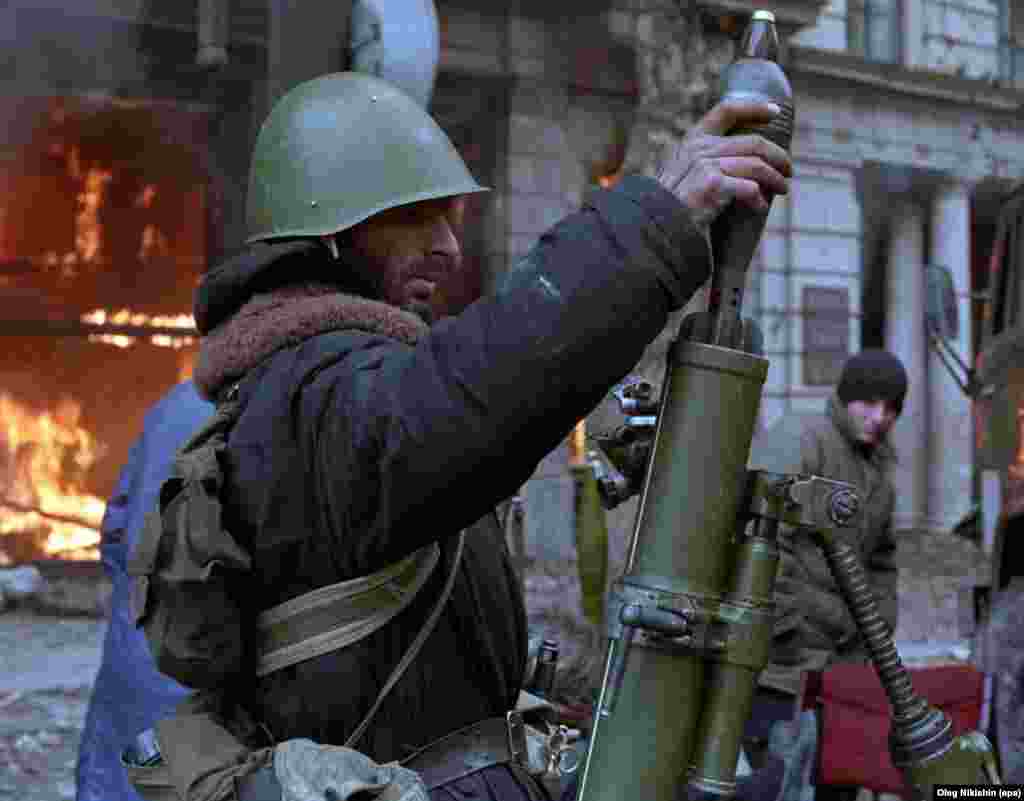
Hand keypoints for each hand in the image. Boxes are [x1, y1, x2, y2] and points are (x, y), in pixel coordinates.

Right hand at [655, 99, 792, 231]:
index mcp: (694, 139)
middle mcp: (700, 148)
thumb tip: (741, 162)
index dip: (753, 108)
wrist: (654, 222)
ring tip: (783, 189)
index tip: (774, 111)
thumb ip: (704, 160)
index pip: (727, 110)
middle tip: (789, 170)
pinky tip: (760, 207)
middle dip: (778, 156)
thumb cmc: (670, 203)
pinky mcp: (712, 185)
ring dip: (775, 179)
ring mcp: (706, 165)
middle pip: (753, 143)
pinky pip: (749, 189)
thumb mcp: (682, 171)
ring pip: (757, 166)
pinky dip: (758, 200)